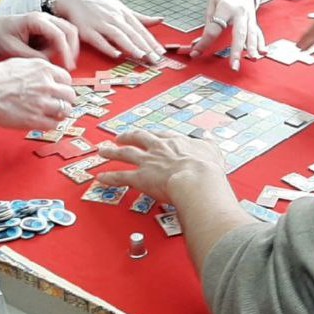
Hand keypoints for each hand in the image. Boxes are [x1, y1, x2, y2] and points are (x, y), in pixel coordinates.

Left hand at [0, 12, 79, 69]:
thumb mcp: (14, 49)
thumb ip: (33, 57)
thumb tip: (50, 65)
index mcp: (36, 20)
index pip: (59, 34)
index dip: (66, 51)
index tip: (68, 65)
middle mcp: (44, 17)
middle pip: (69, 30)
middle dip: (72, 49)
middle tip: (70, 65)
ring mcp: (47, 22)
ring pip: (68, 32)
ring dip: (67, 48)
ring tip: (59, 62)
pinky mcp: (46, 28)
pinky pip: (60, 36)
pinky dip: (60, 47)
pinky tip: (50, 56)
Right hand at [0, 58, 76, 131]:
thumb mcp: (19, 63)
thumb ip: (37, 70)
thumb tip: (46, 75)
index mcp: (42, 68)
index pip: (66, 78)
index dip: (63, 86)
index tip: (59, 90)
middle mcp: (46, 84)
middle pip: (70, 95)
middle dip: (66, 100)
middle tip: (60, 103)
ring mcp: (42, 103)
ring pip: (66, 110)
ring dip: (61, 113)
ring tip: (54, 114)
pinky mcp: (35, 119)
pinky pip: (54, 124)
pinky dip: (52, 124)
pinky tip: (45, 122)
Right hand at [54, 0, 164, 63]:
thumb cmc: (99, 4)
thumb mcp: (121, 8)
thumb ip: (140, 18)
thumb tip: (160, 20)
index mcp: (123, 13)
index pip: (141, 30)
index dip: (151, 42)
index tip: (161, 53)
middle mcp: (114, 18)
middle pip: (132, 34)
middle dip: (145, 47)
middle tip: (155, 59)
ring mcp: (100, 24)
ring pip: (118, 36)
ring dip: (131, 47)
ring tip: (141, 56)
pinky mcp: (87, 31)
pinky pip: (99, 40)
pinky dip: (108, 47)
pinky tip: (116, 54)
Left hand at [96, 129, 229, 203]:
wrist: (196, 179)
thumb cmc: (206, 168)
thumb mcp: (212, 150)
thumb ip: (209, 144)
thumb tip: (209, 137)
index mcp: (175, 142)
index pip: (159, 135)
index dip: (151, 135)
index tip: (147, 134)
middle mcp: (158, 148)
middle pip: (138, 138)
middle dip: (127, 137)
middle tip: (118, 138)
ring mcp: (147, 162)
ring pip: (125, 154)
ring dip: (112, 152)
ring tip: (102, 151)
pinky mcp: (140, 178)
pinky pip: (121, 176)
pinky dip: (110, 177)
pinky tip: (100, 177)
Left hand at [189, 0, 263, 70]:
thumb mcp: (212, 4)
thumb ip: (208, 25)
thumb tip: (198, 43)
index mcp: (226, 7)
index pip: (214, 29)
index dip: (204, 42)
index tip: (196, 52)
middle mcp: (240, 12)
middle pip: (239, 33)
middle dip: (236, 50)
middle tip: (233, 65)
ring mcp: (249, 16)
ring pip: (252, 34)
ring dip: (252, 48)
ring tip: (252, 59)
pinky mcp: (254, 19)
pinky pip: (258, 32)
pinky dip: (261, 43)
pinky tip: (264, 52)